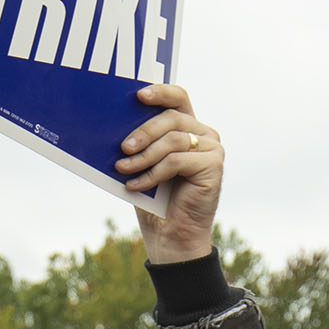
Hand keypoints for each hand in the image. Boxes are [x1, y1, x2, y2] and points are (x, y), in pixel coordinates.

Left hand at [119, 84, 222, 261]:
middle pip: (172, 118)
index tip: (138, 96)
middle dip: (143, 131)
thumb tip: (114, 121)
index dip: (160, 92)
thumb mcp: (144, 164)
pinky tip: (134, 185)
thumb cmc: (155, 199)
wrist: (172, 236)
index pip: (178, 98)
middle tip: (122, 147)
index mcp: (189, 127)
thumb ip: (141, 141)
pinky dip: (151, 173)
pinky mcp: (214, 167)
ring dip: (143, 155)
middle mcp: (205, 134)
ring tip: (123, 168)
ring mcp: (213, 149)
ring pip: (172, 140)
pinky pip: (176, 161)